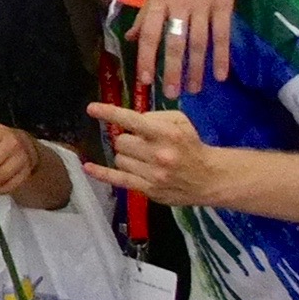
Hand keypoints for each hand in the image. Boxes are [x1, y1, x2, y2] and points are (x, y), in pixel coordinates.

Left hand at [84, 103, 226, 206]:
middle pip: (121, 142)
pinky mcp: (149, 190)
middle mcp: (158, 154)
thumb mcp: (179, 121)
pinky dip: (102, 173)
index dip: (110, 113)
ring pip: (120, 159)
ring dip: (126, 156)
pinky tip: (88, 167)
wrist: (210, 178)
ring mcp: (153, 175)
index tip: (92, 108)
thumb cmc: (191, 145)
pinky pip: (118, 180)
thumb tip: (128, 120)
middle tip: (141, 144)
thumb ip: (153, 116)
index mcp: (166, 134)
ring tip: (143, 158)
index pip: (132, 121)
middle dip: (127, 140)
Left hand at [129, 0, 237, 96]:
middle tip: (171, 93)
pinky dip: (222, 57)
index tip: (145, 80)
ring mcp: (204, 4)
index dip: (147, 58)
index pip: (150, 34)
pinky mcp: (224, 4)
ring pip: (199, 42)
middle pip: (175, 42)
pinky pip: (222, 35)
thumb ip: (146, 13)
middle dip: (172, 70)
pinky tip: (220, 75)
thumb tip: (132, 38)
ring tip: (194, 90)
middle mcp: (180, 3)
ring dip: (196, 69)